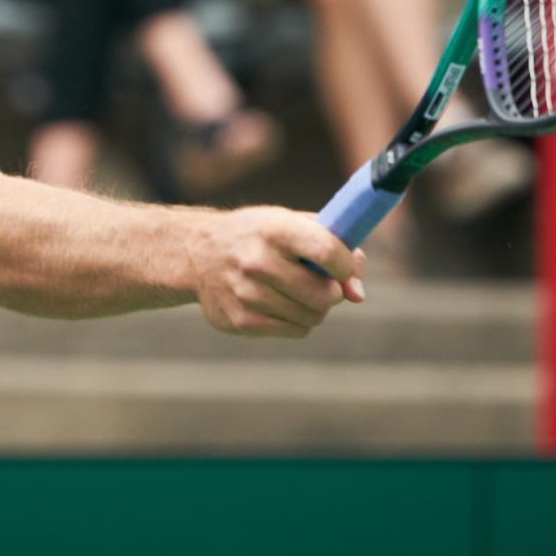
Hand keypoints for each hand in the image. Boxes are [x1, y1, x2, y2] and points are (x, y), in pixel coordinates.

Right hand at [189, 207, 364, 337]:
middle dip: (333, 293)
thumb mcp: (290, 224)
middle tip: (323, 284)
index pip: (326, 251)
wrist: (197, 253)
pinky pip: (295, 331)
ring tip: (298, 292)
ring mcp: (246, 294)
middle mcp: (257, 261)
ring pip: (312, 317)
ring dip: (315, 308)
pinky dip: (297, 320)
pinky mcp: (240, 321)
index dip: (346, 265)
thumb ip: (332, 247)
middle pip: (323, 295)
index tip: (345, 267)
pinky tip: (280, 303)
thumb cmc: (257, 236)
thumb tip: (358, 294)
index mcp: (273, 229)